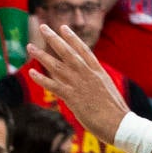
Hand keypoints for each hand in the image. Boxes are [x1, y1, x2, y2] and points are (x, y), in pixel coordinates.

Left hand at [25, 24, 134, 152]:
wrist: (122, 125)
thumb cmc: (117, 113)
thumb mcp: (109, 92)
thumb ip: (98, 84)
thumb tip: (92, 85)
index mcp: (98, 72)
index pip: (83, 50)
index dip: (72, 38)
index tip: (63, 27)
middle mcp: (88, 75)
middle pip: (68, 52)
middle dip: (54, 39)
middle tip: (43, 27)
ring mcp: (80, 85)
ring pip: (57, 66)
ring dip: (42, 56)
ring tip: (30, 47)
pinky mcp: (73, 97)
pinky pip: (53, 85)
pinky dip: (42, 79)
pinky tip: (31, 72)